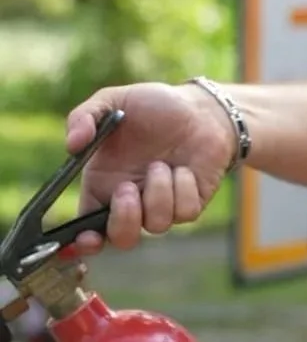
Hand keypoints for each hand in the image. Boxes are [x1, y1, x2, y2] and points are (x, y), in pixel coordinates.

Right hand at [65, 80, 237, 251]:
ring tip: (161, 164)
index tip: (86, 239)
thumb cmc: (153, 106)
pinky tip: (184, 168)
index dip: (85, 241)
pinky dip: (183, 188)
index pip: (88, 225)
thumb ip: (84, 116)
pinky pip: (184, 212)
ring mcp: (161, 206)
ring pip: (156, 225)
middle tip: (128, 188)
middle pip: (122, 238)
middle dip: (124, 220)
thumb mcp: (113, 100)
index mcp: (103, 184)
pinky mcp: (190, 205)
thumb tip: (72, 144)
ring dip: (158, 192)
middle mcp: (131, 201)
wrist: (200, 109)